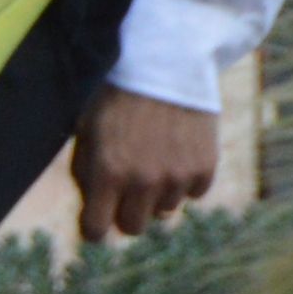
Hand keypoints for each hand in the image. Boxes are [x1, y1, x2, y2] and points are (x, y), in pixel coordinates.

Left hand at [78, 88, 218, 241]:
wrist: (166, 64)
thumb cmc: (118, 96)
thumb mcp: (87, 131)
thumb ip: (86, 172)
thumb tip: (91, 208)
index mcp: (108, 173)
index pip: (97, 229)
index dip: (94, 227)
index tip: (96, 221)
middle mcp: (144, 181)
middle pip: (133, 227)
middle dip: (125, 212)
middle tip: (126, 189)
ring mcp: (177, 177)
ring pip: (164, 211)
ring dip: (157, 193)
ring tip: (154, 158)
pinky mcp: (205, 168)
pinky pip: (194, 194)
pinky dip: (186, 180)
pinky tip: (178, 153)